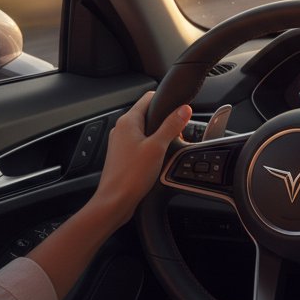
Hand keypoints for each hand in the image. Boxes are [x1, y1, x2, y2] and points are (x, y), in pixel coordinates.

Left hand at [87, 91, 191, 227]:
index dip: (166, 101)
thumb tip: (184, 109)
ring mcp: (120, 143)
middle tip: (175, 137)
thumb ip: (171, 126)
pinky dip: (151, 149)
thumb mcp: (157, 147)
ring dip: (158, 138)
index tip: (179, 110)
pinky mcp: (122, 156)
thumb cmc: (131, 176)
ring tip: (165, 151)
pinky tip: (156, 162)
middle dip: (164, 123)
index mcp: (128, 121)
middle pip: (148, 115)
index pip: (149, 98)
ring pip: (145, 131)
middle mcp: (121, 129)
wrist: (114, 202)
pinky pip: (140, 145)